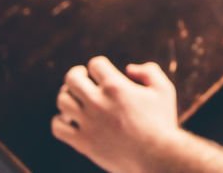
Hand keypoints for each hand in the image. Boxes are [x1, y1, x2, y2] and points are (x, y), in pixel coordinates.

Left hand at [53, 57, 179, 172]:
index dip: (99, 65)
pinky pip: (58, 127)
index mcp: (116, 87)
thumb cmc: (162, 122)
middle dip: (77, 74)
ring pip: (62, 101)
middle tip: (82, 77)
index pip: (95, 64)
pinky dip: (60, 120)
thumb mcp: (164, 90)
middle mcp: (97, 102)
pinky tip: (71, 120)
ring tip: (77, 98)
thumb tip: (128, 68)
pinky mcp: (83, 142)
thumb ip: (149, 71)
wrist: (157, 158)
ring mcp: (88, 123)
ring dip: (68, 95)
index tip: (103, 72)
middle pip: (72, 78)